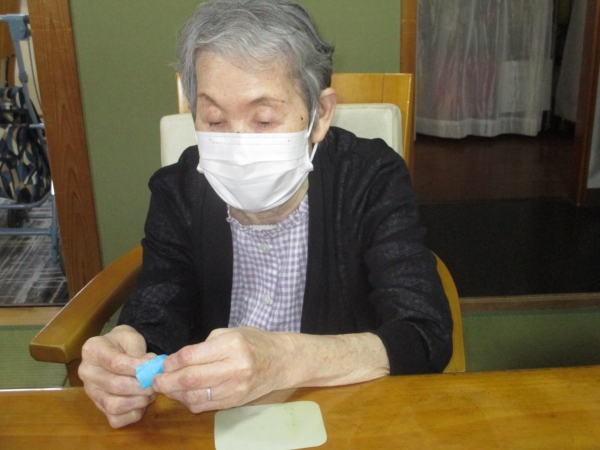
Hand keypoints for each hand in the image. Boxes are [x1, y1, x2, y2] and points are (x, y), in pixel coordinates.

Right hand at [79, 325, 157, 427]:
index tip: (154, 367)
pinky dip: (134, 413)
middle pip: (115, 386)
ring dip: (139, 401)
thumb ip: (139, 351)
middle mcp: (87, 373)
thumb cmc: (123, 342)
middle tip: (156, 382)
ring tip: (151, 392)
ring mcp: (91, 393)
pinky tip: (142, 401)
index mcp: (92, 350)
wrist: (115, 350)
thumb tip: (149, 367)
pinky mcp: (99, 408)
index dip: (138, 368)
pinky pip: (116, 419)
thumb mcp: (131, 337)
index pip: (116, 364)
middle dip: (142, 385)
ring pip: (114, 405)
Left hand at [152, 327, 286, 413]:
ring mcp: (236, 388)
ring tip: (167, 387)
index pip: (191, 356)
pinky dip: (189, 401)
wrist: (282, 361)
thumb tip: (176, 360)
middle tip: (155, 380)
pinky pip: (205, 406)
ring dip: (175, 394)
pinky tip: (184, 394)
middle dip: (167, 381)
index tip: (164, 363)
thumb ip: (204, 346)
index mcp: (231, 345)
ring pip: (195, 397)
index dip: (171, 361)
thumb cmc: (255, 342)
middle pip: (190, 379)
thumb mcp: (230, 333)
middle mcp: (234, 368)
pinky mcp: (235, 402)